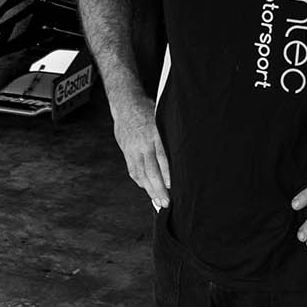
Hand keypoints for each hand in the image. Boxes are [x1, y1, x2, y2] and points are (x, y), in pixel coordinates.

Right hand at [111, 91, 170, 210]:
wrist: (125, 104)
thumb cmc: (148, 109)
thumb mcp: (162, 118)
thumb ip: (169, 136)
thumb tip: (182, 154)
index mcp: (154, 134)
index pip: (161, 157)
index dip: (167, 174)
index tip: (173, 187)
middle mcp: (142, 143)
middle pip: (151, 170)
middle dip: (159, 188)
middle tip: (166, 202)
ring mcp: (132, 149)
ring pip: (141, 173)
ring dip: (149, 189)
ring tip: (158, 201)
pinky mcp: (126, 151)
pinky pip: (133, 170)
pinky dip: (140, 181)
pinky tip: (146, 188)